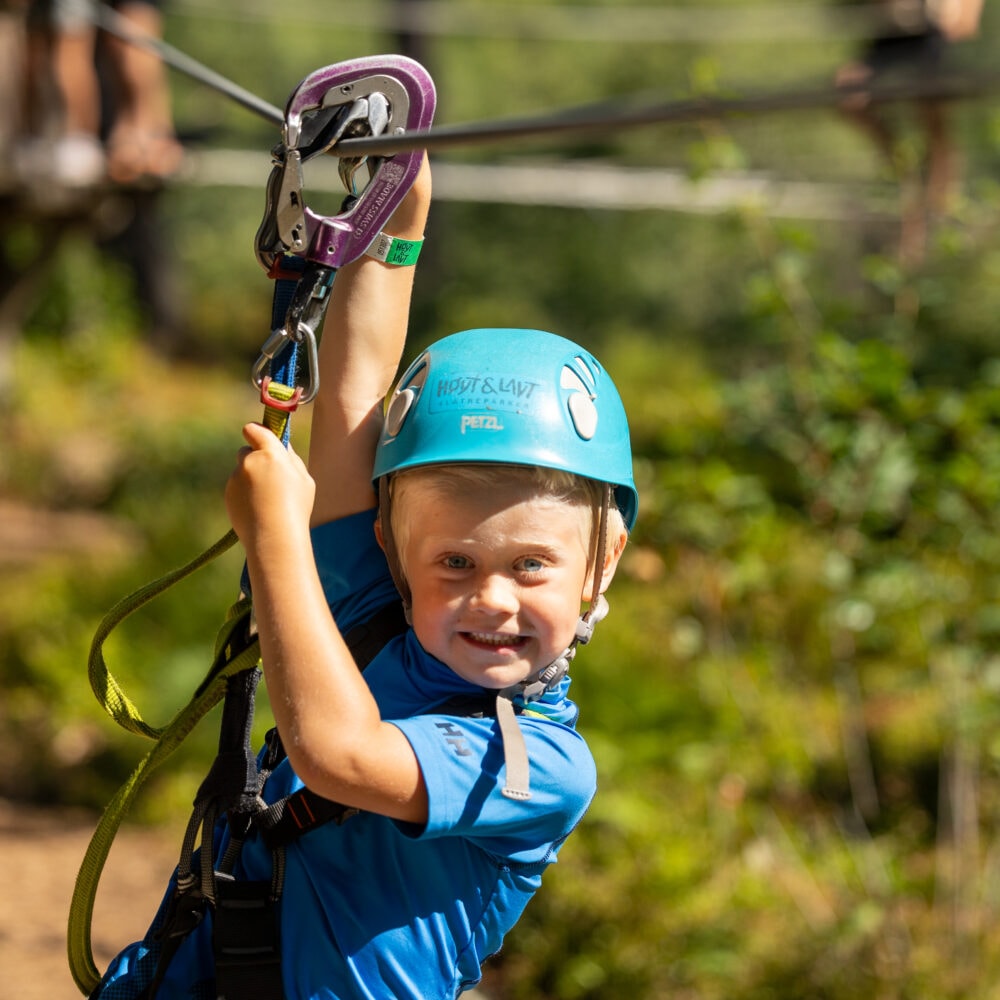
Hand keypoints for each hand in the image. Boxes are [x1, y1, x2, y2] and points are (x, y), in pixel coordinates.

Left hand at [226, 423, 315, 545]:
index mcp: (270, 454)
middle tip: (271, 477)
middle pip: (246, 451)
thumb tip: (280, 446)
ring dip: (251, 479)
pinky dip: (244, 494)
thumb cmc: (296, 507)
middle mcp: (248, 462)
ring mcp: (235, 478)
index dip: (256, 433)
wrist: (273, 537)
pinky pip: (236, 487)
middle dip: (255, 458)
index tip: (260, 438)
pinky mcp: (228, 494)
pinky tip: (258, 509)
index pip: (254, 430)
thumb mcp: (304, 479)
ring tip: (267, 500)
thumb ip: (290, 458)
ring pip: (242, 471)